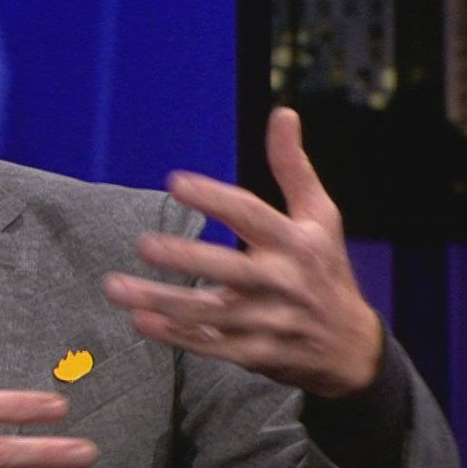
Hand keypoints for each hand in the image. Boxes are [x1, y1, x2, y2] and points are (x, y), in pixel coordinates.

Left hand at [101, 107, 382, 398]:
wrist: (350, 348)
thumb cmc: (325, 269)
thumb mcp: (321, 217)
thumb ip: (294, 167)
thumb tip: (282, 112)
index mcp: (298, 243)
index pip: (252, 216)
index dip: (215, 199)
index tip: (176, 182)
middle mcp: (284, 282)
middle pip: (229, 269)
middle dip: (185, 258)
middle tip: (142, 244)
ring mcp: (269, 322)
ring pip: (210, 313)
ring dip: (161, 301)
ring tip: (116, 286)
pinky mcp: (255, 355)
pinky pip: (211, 346)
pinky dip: (176, 335)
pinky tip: (141, 320)